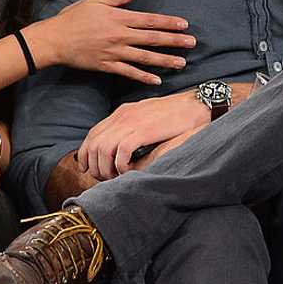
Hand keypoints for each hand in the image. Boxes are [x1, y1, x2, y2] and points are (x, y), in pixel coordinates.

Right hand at [26, 0, 195, 84]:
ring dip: (164, 60)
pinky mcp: (106, 65)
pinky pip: (128, 73)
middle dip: (174, 41)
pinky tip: (157, 80)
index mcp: (118, 18)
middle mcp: (119, 36)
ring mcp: (114, 52)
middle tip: (192, 43)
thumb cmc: (74, 17)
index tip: (184, 24)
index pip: (149, 20)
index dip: (168, 22)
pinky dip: (143, 77)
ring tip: (181, 63)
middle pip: (152, 39)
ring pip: (144, 57)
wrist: (55, 39)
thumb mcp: (95, 0)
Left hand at [76, 89, 208, 180]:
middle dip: (95, 166)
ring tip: (117, 177)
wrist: (196, 105)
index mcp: (121, 112)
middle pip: (93, 144)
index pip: (93, 134)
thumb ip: (131, 128)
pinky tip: (129, 171)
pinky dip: (120, 165)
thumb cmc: (175, 115)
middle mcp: (122, 116)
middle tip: (105, 178)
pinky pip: (121, 152)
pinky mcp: (143, 130)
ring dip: (107, 168)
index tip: (88, 168)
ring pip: (103, 150)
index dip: (86, 154)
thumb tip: (119, 149)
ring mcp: (132, 122)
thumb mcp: (146, 117)